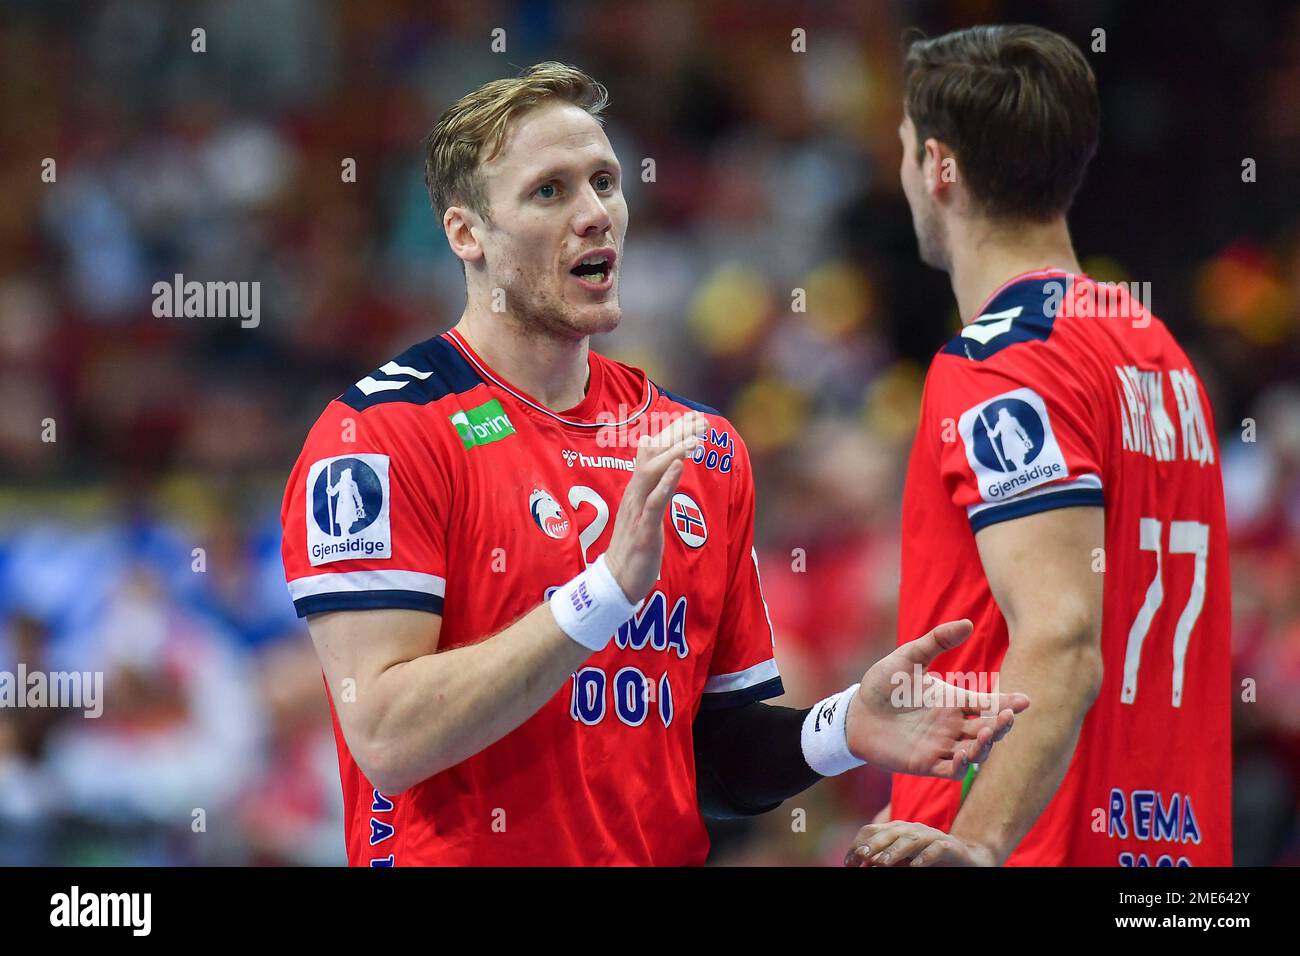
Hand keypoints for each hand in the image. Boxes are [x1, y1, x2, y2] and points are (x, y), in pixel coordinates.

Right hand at [603, 412, 708, 602]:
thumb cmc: (634, 546)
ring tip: (695, 438)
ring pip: (652, 473)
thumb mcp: (645, 511)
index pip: (651, 451)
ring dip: (674, 453)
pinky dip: (667, 482)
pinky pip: (654, 502)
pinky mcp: (643, 530)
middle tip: (699, 419)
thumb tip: (670, 466)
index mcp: (636, 490)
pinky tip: (680, 467)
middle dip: (676, 434)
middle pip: (651, 454)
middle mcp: (634, 494)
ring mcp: (637, 511)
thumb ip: (656, 487)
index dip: (671, 432)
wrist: (617, 579)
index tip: (692, 417)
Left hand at [844, 619, 1029, 776]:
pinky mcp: (926, 763)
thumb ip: (937, 641)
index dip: (1008, 703)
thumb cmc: (883, 684)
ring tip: (986, 732)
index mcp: (954, 700)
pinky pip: (952, 770)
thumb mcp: (909, 657)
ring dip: (985, 745)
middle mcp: (953, 725)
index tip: (1024, 700)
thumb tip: (967, 623)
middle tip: (1007, 717)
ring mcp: (941, 745)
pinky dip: (962, 766)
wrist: (855, 712)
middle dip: (1002, 724)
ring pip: (976, 751)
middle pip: (989, 728)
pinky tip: (965, 755)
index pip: (988, 703)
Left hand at [844, 821, 995, 866]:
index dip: (859, 843)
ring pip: (911, 839)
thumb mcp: (904, 858)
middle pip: (890, 831)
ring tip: (882, 862)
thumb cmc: (930, 858)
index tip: (848, 862)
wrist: (967, 857)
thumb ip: (885, 858)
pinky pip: (936, 850)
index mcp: (899, 830)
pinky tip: (915, 867)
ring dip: (895, 850)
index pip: (873, 830)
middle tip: (861, 856)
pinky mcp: (949, 847)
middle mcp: (913, 829)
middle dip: (874, 844)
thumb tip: (863, 862)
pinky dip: (924, 857)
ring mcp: (932, 836)